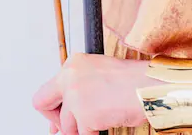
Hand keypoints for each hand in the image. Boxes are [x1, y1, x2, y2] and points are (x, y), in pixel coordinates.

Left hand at [32, 53, 191, 133]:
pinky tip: (109, 118)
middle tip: (71, 127)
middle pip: (42, 105)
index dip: (52, 109)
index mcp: (74, 63)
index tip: (60, 117)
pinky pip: (83, 134)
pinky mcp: (84, 114)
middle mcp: (70, 76)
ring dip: (84, 127)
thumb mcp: (99, 76)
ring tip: (104, 114)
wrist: (150, 85)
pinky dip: (96, 132)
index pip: (46, 91)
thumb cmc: (132, 81)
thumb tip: (61, 117)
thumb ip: (78, 89)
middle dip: (56, 120)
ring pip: (67, 126)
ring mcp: (75, 96)